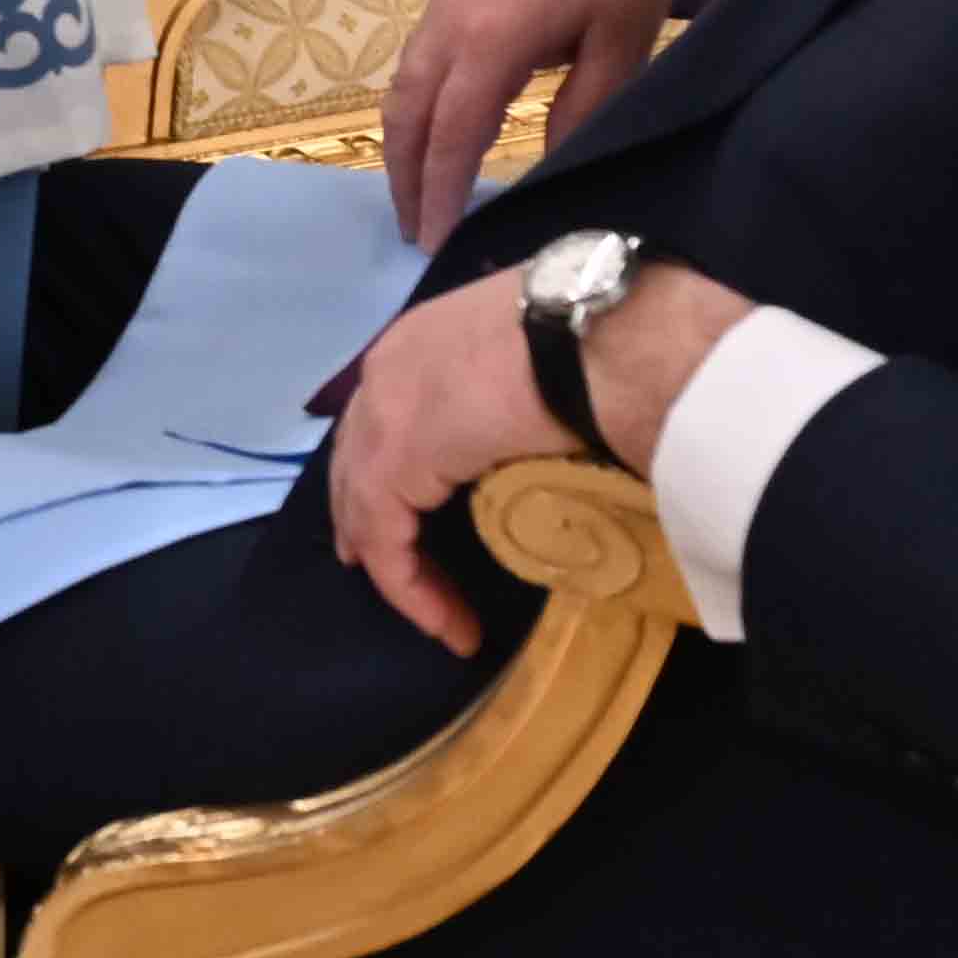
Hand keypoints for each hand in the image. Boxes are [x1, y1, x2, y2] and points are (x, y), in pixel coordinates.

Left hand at [319, 273, 568, 653]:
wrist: (600, 333)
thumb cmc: (599, 339)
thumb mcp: (543, 361)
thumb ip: (524, 393)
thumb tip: (548, 429)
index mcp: (420, 343)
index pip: (386, 417)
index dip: (387, 469)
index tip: (406, 518)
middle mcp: (386, 372)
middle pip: (358, 459)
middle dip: (367, 518)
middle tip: (383, 566)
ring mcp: (382, 415)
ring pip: (366, 507)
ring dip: (399, 567)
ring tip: (436, 616)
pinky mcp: (393, 463)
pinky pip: (385, 540)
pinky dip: (410, 587)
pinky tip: (447, 624)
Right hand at [384, 0, 738, 240]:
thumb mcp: (623, 40)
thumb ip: (584, 108)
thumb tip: (551, 165)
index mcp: (490, 37)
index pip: (450, 135)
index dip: (440, 192)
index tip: (436, 243)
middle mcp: (450, 14)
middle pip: (407, 109)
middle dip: (403, 173)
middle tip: (411, 228)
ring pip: (406, 75)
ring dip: (406, 134)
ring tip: (418, 182)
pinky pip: (422, 46)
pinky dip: (422, 94)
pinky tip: (446, 112)